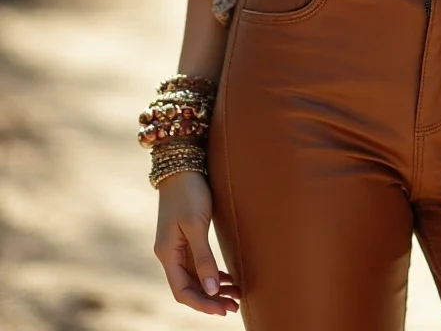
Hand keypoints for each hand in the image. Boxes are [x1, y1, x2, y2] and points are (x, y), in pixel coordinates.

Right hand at [154, 170, 240, 315]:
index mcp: (168, 254)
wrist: (183, 166)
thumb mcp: (196, 225)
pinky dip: (211, 274)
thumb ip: (203, 258)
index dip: (202, 304)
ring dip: (213, 288)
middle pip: (189, 287)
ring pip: (195, 277)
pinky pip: (197, 265)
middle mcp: (170, 254)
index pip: (182, 291)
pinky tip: (226, 279)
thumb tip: (210, 290)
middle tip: (235, 306)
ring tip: (235, 295)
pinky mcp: (186, 238)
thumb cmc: (189, 193)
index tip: (222, 310)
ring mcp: (177, 246)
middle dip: (211, 299)